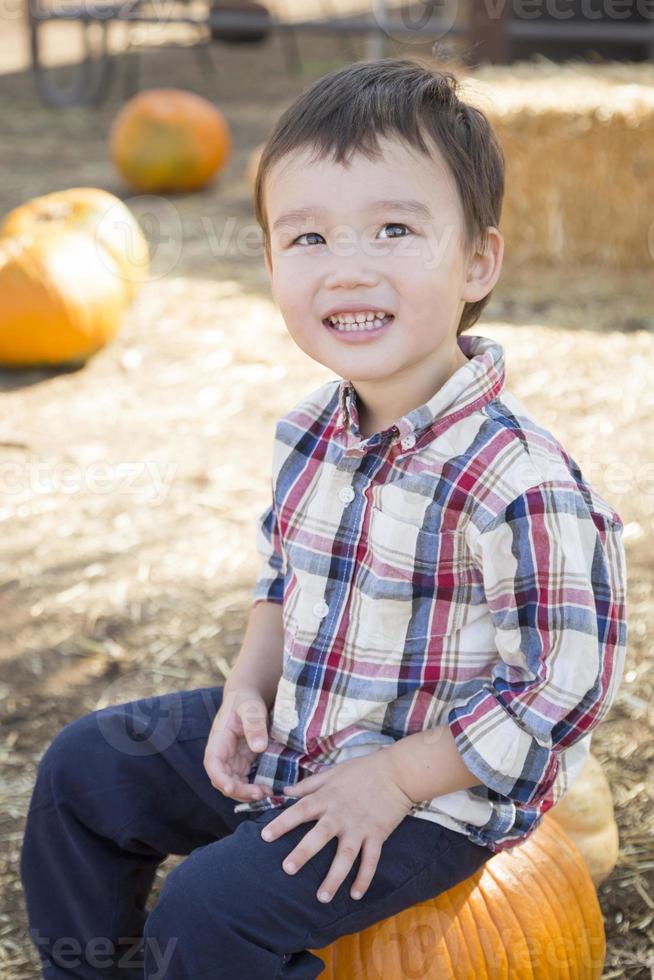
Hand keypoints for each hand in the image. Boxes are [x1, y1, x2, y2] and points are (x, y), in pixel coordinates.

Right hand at [203, 687, 272, 802]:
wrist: (248, 698)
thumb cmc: (246, 700)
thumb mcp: (251, 708)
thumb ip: (254, 724)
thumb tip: (258, 747)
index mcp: (219, 741)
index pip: (212, 764)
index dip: (219, 778)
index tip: (230, 788)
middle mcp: (222, 755)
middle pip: (224, 780)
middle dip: (239, 791)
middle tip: (259, 794)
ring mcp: (232, 761)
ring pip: (234, 785)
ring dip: (247, 794)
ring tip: (267, 794)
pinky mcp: (243, 764)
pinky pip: (245, 782)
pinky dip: (254, 789)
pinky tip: (269, 791)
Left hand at [260, 749, 413, 903]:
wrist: (397, 772)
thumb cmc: (362, 770)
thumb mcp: (332, 772)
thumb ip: (308, 784)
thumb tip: (285, 791)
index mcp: (327, 797)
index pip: (300, 810)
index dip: (282, 823)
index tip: (265, 837)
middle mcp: (341, 814)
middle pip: (319, 835)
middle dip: (303, 852)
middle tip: (287, 869)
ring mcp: (360, 826)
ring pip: (345, 855)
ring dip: (334, 877)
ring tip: (322, 897)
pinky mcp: (377, 835)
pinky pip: (371, 860)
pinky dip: (364, 878)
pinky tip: (355, 895)